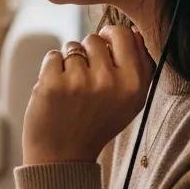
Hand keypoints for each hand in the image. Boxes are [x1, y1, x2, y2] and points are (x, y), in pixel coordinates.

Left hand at [21, 25, 155, 164]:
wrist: (62, 156)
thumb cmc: (96, 124)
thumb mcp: (129, 102)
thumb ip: (138, 68)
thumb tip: (134, 32)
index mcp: (134, 85)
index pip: (126, 34)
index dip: (112, 35)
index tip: (104, 48)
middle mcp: (110, 82)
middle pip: (95, 38)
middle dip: (87, 51)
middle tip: (85, 78)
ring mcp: (80, 82)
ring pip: (72, 46)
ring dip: (68, 62)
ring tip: (71, 90)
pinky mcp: (53, 84)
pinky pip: (52, 56)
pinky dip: (51, 69)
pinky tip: (57, 92)